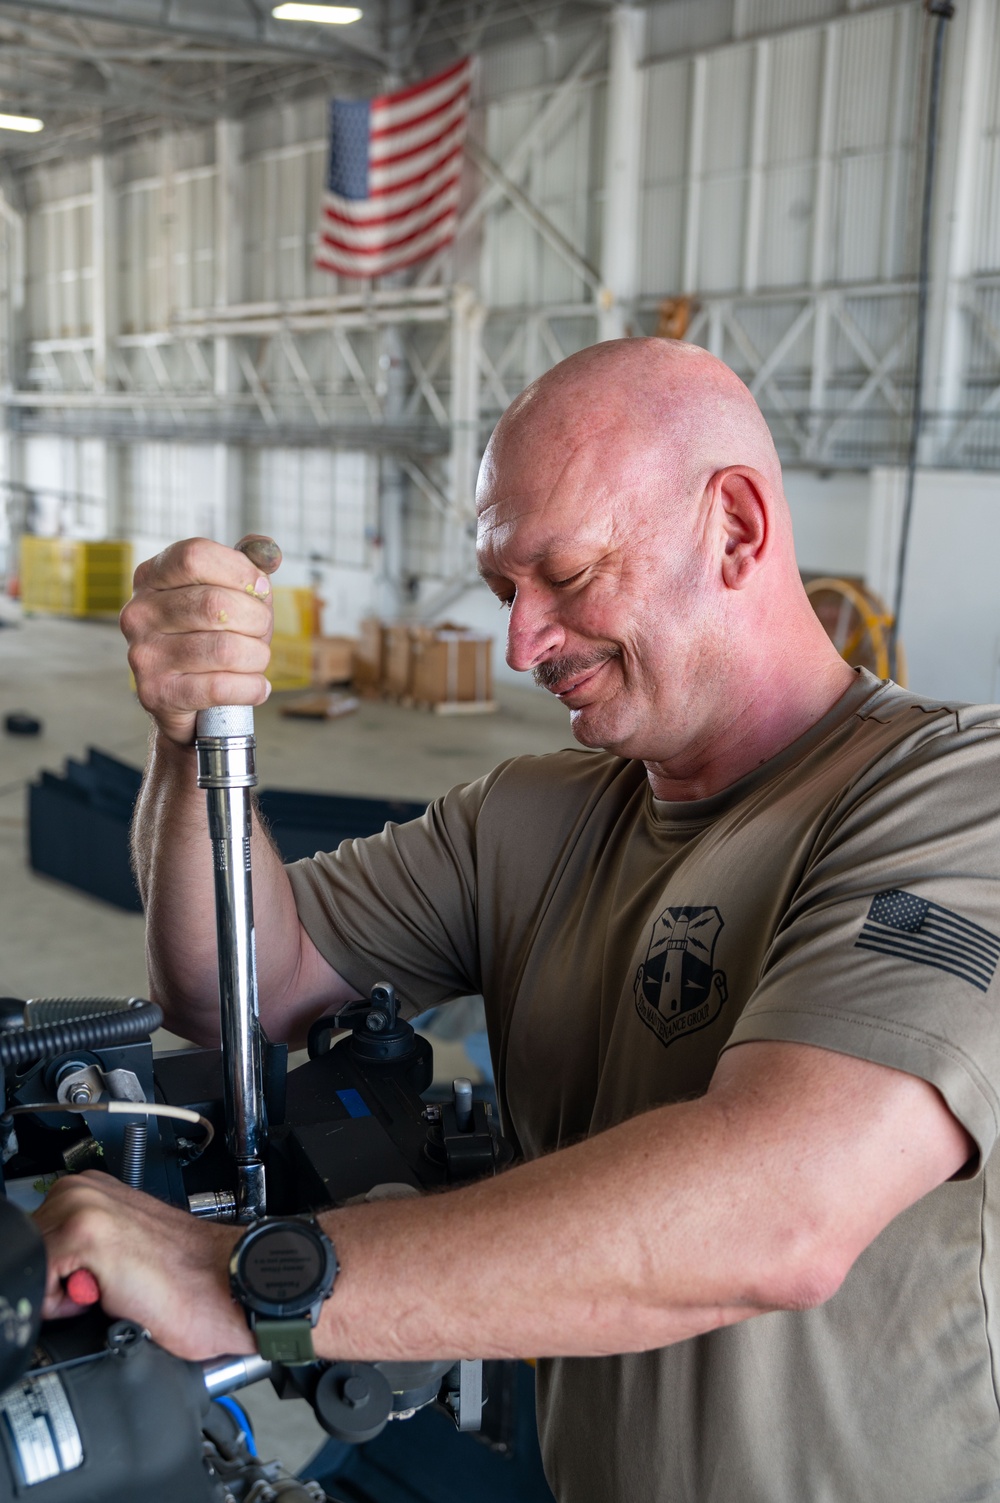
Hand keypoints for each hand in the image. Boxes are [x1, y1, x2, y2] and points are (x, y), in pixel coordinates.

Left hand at [34, 1171, 251, 1360]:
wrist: (225, 1283)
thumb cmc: (185, 1280)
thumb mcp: (116, 1255)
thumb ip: (81, 1251)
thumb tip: (51, 1275)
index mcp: (92, 1191)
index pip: (33, 1240)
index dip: (55, 1275)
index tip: (90, 1282)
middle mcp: (85, 1190)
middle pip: (27, 1250)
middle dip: (55, 1281)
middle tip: (108, 1285)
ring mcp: (84, 1206)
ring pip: (31, 1264)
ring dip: (62, 1293)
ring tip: (112, 1287)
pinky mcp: (85, 1231)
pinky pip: (37, 1282)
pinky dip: (64, 1304)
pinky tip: (110, 1292)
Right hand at [120, 534, 281, 744]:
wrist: (184, 699)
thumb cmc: (210, 637)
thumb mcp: (227, 593)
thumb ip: (246, 567)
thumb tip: (269, 553)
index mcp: (151, 578)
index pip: (195, 556)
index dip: (240, 570)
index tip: (261, 589)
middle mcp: (139, 613)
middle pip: (215, 604)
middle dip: (257, 620)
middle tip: (260, 632)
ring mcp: (144, 655)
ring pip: (225, 649)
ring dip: (257, 656)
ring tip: (255, 660)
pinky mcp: (157, 693)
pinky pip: (221, 687)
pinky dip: (252, 687)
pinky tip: (254, 686)